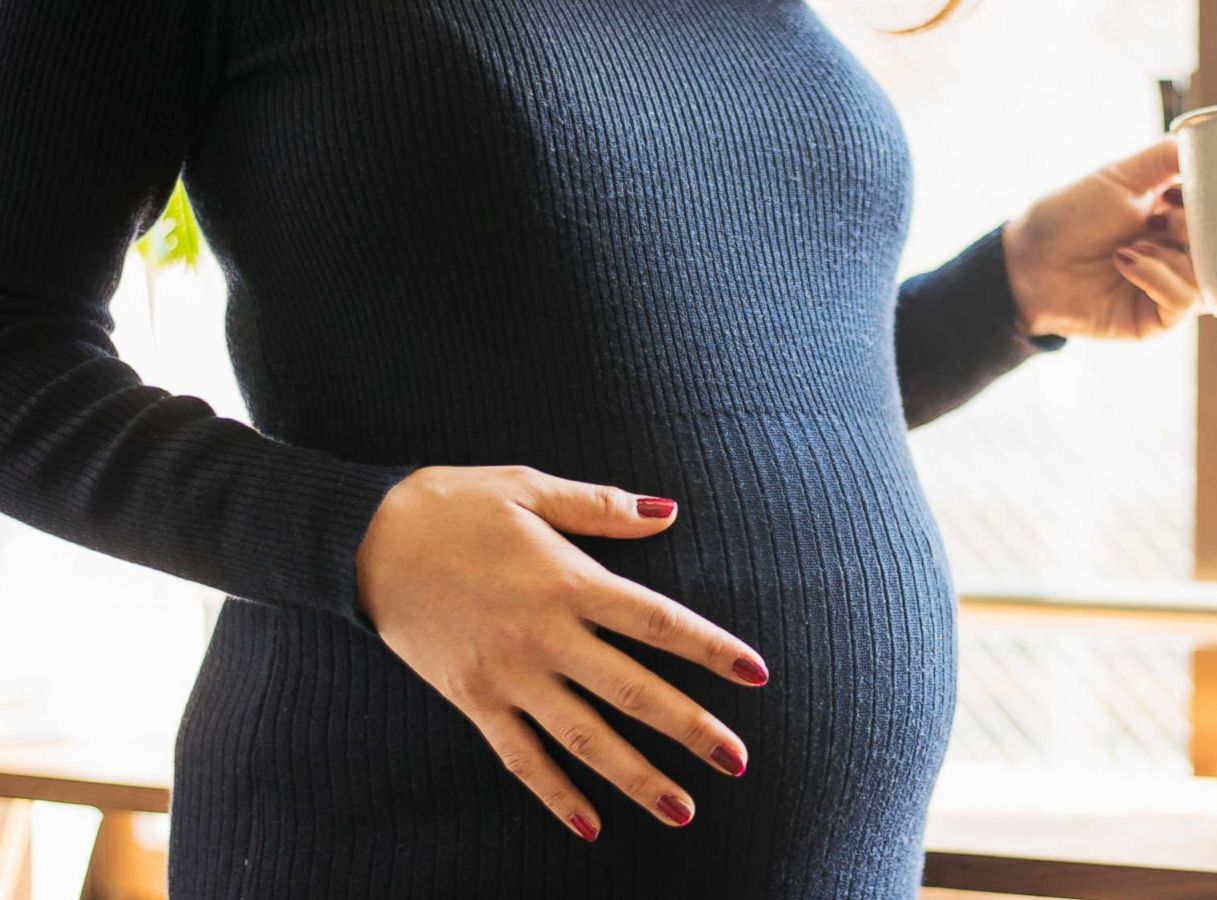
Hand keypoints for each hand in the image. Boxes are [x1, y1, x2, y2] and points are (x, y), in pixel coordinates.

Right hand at [354, 465, 768, 841]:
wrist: (359, 540)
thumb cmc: (451, 504)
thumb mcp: (527, 487)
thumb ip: (600, 508)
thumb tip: (668, 513)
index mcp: (566, 580)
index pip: (656, 621)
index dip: (710, 648)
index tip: (755, 674)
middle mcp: (544, 636)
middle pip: (633, 691)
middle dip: (690, 730)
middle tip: (738, 762)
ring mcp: (507, 675)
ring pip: (584, 738)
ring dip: (636, 777)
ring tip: (683, 809)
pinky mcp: (472, 700)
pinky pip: (521, 759)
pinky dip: (556, 795)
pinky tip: (591, 826)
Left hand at [1002, 139, 1199, 339]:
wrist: (1027, 262)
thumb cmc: (1068, 216)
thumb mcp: (1119, 177)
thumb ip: (1165, 158)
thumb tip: (1205, 141)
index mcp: (1175, 217)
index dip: (1211, 199)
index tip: (1176, 190)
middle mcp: (1178, 252)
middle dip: (1195, 226)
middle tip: (1159, 216)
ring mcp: (1169, 286)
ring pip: (1208, 273)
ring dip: (1172, 252)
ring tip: (1135, 241)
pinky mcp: (1155, 318)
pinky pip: (1182, 301)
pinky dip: (1157, 276)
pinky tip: (1127, 261)